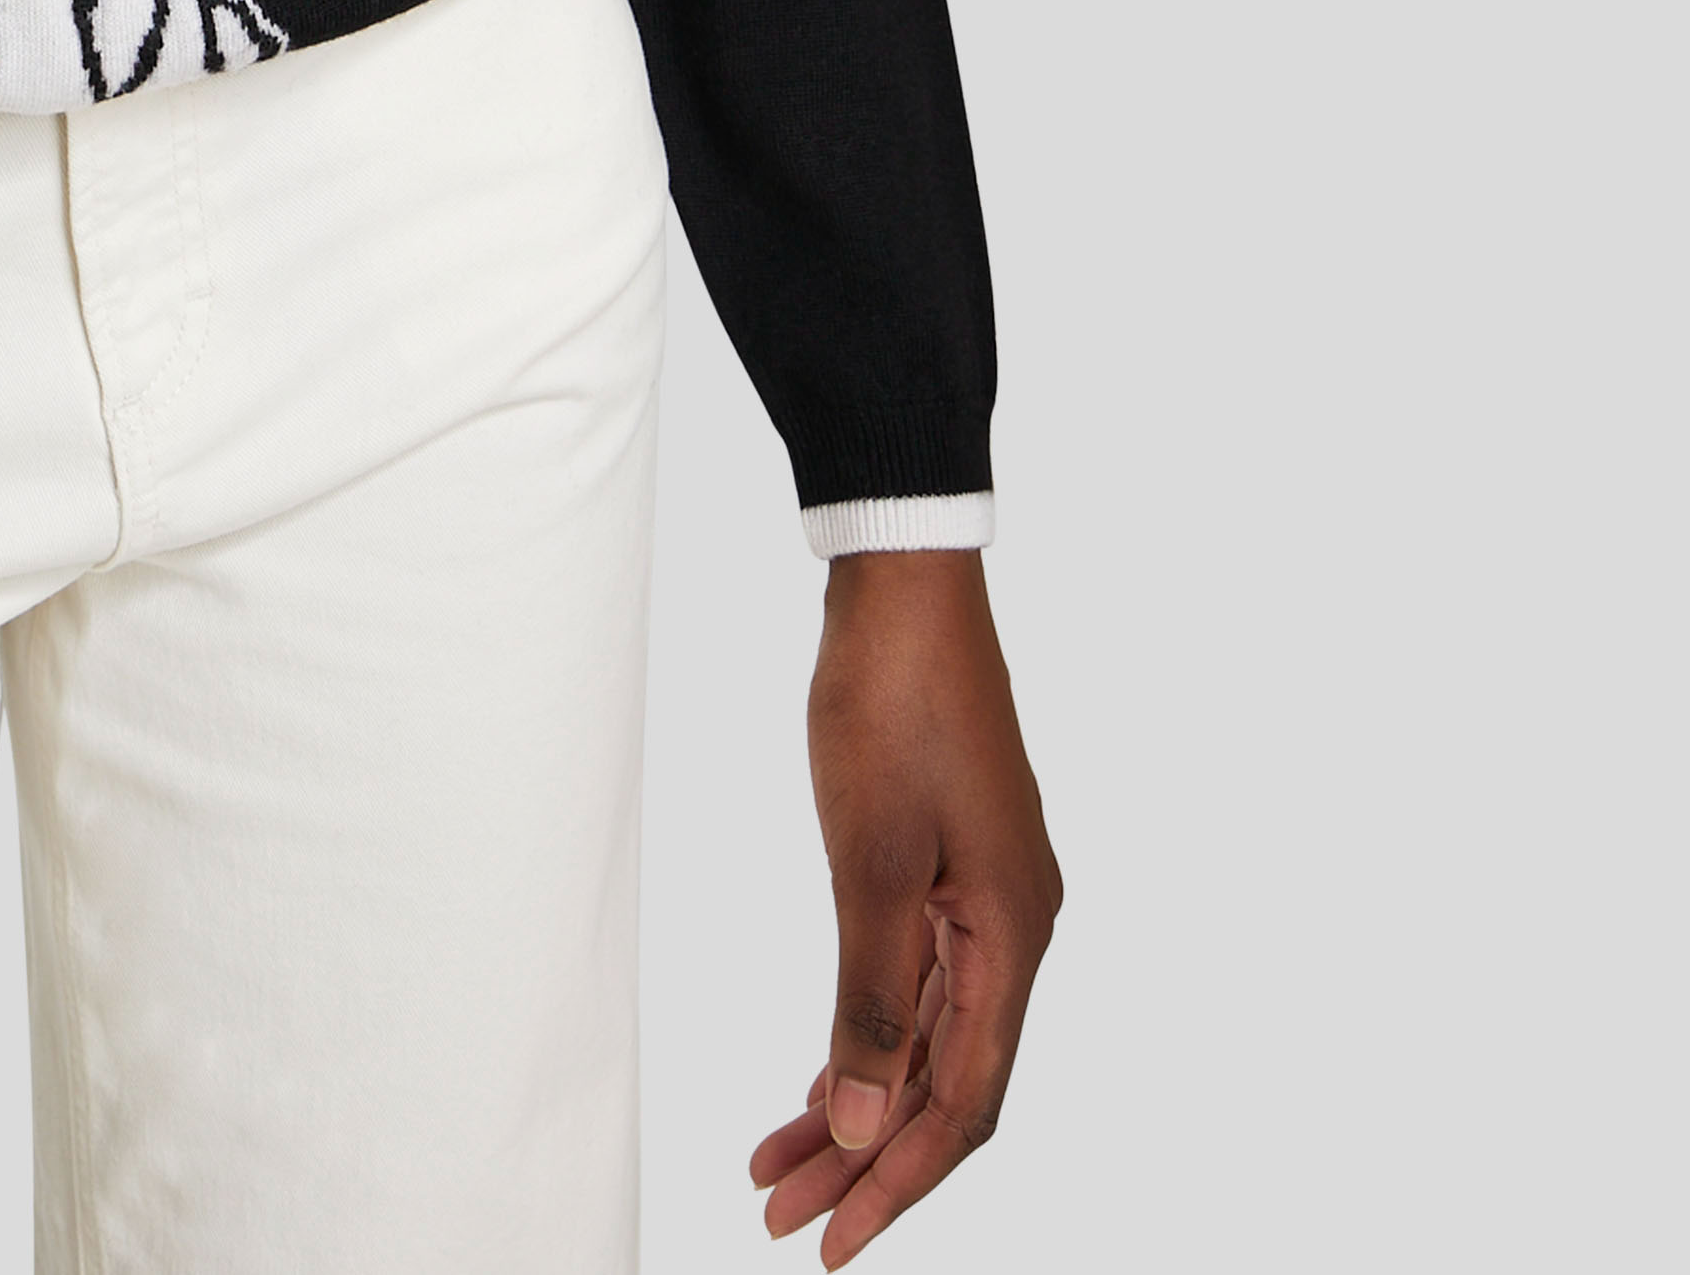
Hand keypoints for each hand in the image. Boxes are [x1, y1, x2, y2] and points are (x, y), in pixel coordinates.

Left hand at [750, 550, 1058, 1261]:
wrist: (901, 582)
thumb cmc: (891, 705)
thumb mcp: (872, 860)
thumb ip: (871, 1001)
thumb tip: (864, 1127)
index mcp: (1012, 937)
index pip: (965, 1102)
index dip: (898, 1180)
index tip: (830, 1243)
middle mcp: (1014, 930)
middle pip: (948, 1083)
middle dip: (868, 1158)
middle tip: (782, 1220)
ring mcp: (986, 898)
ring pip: (927, 1037)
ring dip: (857, 1103)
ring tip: (778, 1166)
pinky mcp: (952, 868)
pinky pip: (917, 985)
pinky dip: (867, 1036)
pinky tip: (821, 1077)